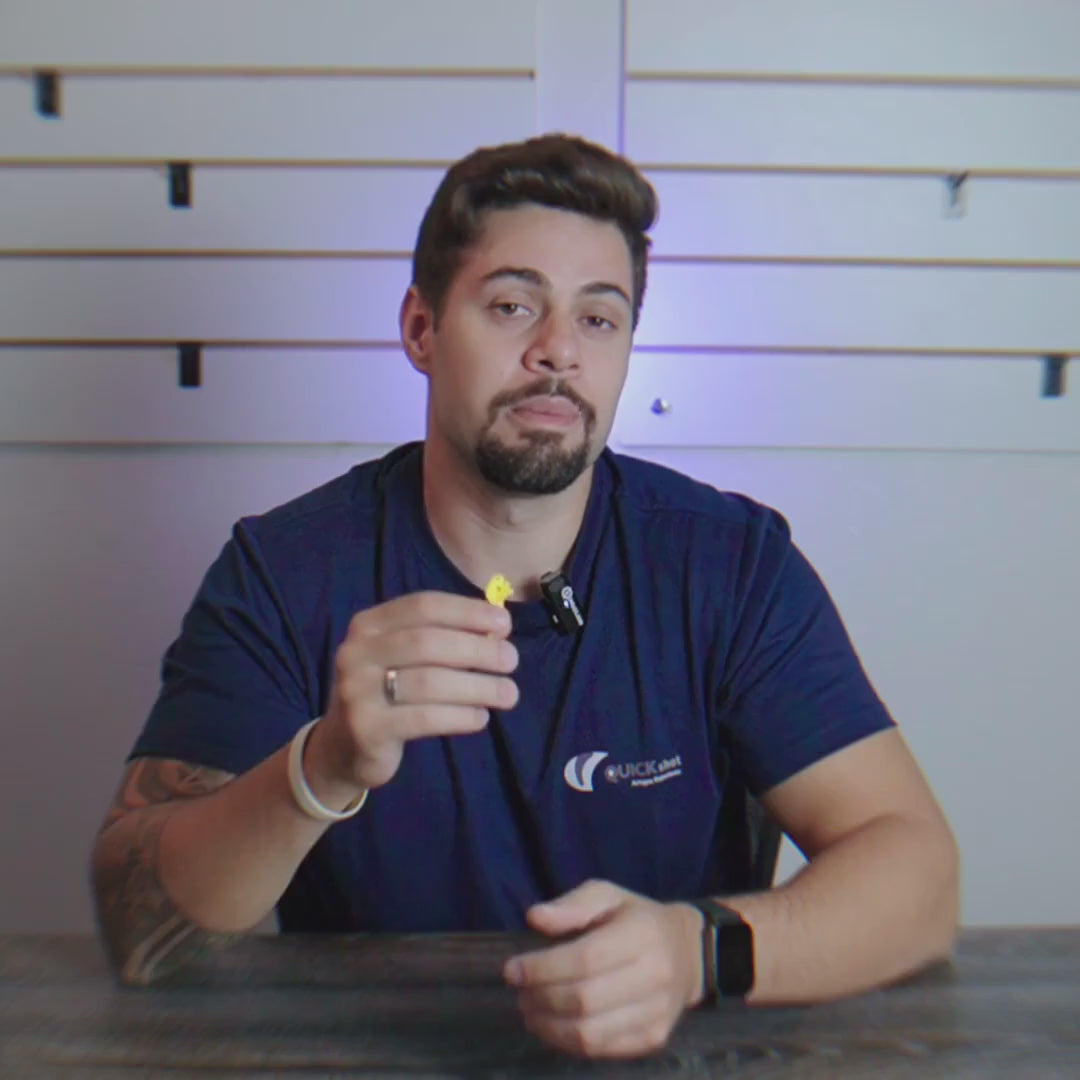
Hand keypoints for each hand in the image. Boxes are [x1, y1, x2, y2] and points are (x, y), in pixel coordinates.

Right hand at [306, 591, 517, 795]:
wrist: (342, 747)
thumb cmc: (387, 692)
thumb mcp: (403, 657)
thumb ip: (442, 638)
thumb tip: (497, 628)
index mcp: (368, 624)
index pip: (423, 605)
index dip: (467, 611)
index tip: (505, 623)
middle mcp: (356, 652)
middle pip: (428, 642)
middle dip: (478, 649)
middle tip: (512, 660)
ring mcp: (356, 691)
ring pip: (429, 682)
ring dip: (478, 686)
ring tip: (508, 693)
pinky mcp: (367, 729)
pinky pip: (424, 718)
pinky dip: (460, 716)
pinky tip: (481, 717)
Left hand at [503, 880, 704, 1058]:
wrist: (688, 953)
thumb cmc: (637, 919)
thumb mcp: (607, 896)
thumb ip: (571, 905)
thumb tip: (535, 918)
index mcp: (642, 934)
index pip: (584, 959)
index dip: (542, 968)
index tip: (512, 970)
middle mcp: (655, 976)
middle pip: (583, 1000)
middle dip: (540, 998)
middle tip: (519, 992)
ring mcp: (657, 1013)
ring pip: (590, 1033)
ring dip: (548, 1026)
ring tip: (530, 1010)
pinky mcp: (653, 1039)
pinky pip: (601, 1050)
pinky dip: (567, 1042)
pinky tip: (552, 1025)